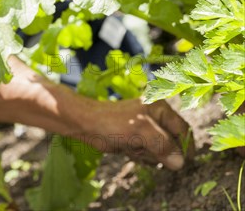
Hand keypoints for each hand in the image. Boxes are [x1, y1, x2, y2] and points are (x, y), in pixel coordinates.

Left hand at [78, 98, 194, 169]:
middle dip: (160, 151)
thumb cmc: (112, 122)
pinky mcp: (137, 140)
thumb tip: (180, 163)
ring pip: (160, 152)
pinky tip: (127, 149)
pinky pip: (148, 155)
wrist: (86, 125)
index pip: (183, 130)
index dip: (186, 146)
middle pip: (173, 144)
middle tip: (144, 148)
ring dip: (147, 155)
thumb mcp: (141, 131)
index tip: (184, 162)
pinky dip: (139, 156)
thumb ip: (163, 146)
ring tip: (132, 146)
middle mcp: (156, 118)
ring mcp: (147, 130)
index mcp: (161, 108)